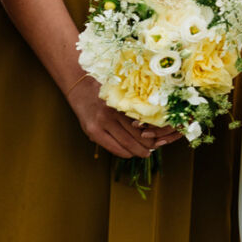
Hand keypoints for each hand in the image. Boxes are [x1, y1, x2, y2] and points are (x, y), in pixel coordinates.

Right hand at [65, 75, 183, 158]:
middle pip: (136, 136)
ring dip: (137, 151)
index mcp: (122, 103)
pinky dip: (124, 153)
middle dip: (148, 146)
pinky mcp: (93, 132)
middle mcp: (113, 113)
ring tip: (145, 153)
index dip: (154, 134)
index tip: (160, 138)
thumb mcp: (121, 95)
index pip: (143, 123)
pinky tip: (129, 153)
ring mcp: (101, 123)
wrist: (80, 88)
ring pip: (126, 144)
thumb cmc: (106, 91)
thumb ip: (133, 108)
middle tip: (155, 148)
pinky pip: (113, 148)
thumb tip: (152, 124)